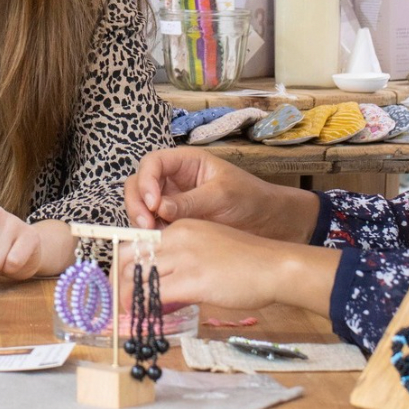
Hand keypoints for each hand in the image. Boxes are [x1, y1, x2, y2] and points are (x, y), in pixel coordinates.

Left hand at [118, 220, 340, 317]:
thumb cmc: (247, 262)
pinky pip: (158, 294)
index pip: (138, 241)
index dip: (124, 264)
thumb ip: (182, 263)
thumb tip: (161, 289)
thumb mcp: (207, 249)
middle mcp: (177, 237)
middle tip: (116, 301)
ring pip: (139, 275)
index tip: (119, 283)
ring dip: (128, 296)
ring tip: (126, 312)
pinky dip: (145, 306)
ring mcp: (185, 257)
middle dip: (117, 280)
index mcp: (180, 227)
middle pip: (130, 256)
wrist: (274, 265)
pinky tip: (145, 316)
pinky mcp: (194, 280)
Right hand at [124, 147, 319, 242]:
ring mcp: (171, 202)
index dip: (146, 180)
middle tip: (146, 225)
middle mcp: (173, 180)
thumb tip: (159, 208)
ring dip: (141, 221)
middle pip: (139, 184)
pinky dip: (151, 235)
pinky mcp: (174, 224)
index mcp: (185, 162)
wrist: (271, 224)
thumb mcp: (222, 196)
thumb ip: (190, 201)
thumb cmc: (251, 199)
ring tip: (153, 238)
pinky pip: (153, 226)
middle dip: (137, 203)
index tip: (152, 203)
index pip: (153, 163)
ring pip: (141, 207)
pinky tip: (159, 246)